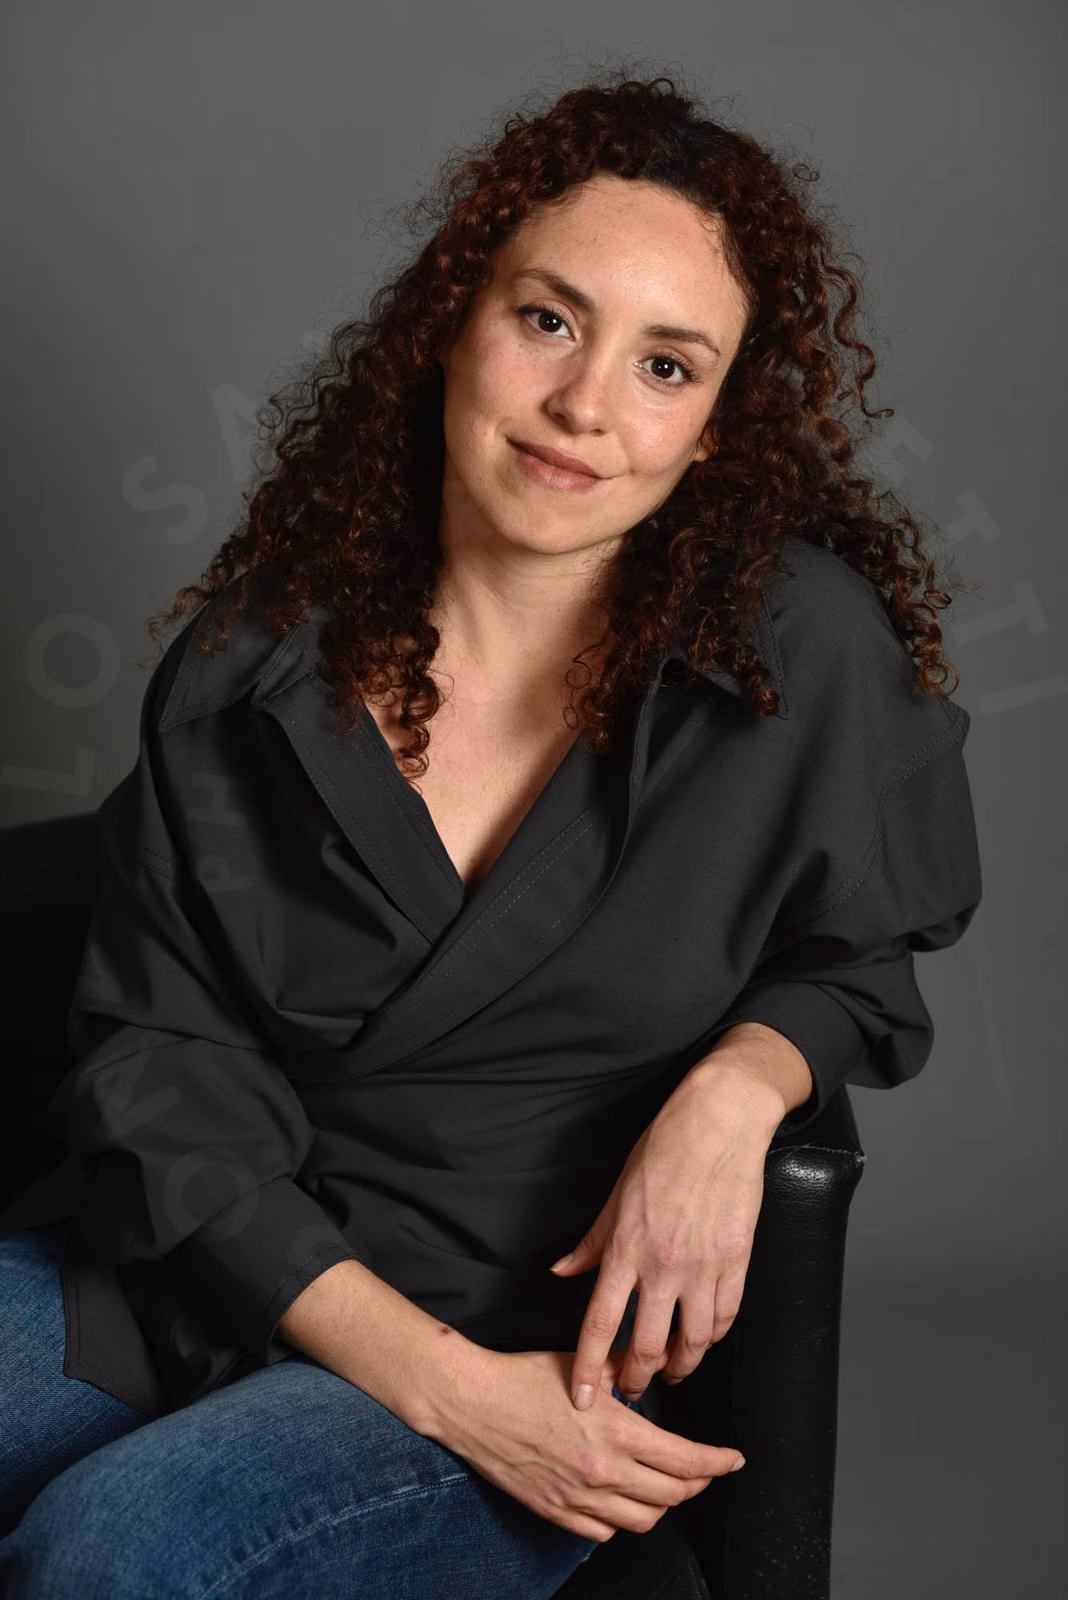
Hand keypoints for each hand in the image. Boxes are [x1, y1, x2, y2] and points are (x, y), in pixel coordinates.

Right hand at [422, 1346, 744, 1542]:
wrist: (473, 1404)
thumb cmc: (522, 1379)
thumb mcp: (582, 1365)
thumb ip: (621, 1367)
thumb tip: (648, 1358)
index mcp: (616, 1431)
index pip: (686, 1460)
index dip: (718, 1463)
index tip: (732, 1460)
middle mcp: (604, 1471)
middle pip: (673, 1496)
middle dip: (698, 1484)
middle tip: (705, 1471)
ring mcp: (580, 1498)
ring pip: (643, 1521)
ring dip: (662, 1505)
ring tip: (665, 1486)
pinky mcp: (557, 1513)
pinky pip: (605, 1533)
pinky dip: (621, 1520)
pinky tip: (621, 1500)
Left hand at [549, 1061, 778, 1407]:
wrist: (720, 1123)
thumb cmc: (664, 1150)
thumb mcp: (616, 1194)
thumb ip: (592, 1242)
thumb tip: (562, 1271)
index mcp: (626, 1248)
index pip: (601, 1324)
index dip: (590, 1369)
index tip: (584, 1398)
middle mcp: (664, 1265)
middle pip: (647, 1347)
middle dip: (635, 1379)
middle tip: (630, 1391)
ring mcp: (704, 1266)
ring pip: (692, 1343)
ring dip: (679, 1368)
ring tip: (671, 1375)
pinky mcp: (737, 1260)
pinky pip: (725, 1316)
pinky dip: (711, 1338)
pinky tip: (702, 1341)